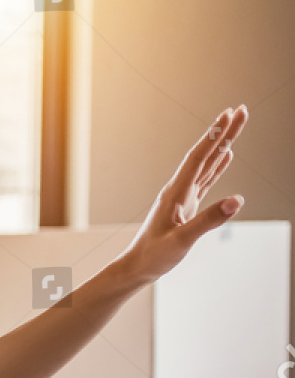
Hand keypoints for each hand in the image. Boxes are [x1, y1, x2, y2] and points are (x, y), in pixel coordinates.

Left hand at [118, 105, 247, 284]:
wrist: (137, 267)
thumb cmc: (154, 256)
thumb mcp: (181, 240)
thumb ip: (208, 221)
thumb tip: (237, 201)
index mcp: (175, 193)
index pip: (198, 158)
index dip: (215, 136)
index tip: (229, 115)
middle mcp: (179, 190)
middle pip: (206, 155)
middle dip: (224, 132)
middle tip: (241, 110)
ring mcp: (183, 197)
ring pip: (207, 165)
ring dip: (223, 145)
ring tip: (237, 126)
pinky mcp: (187, 206)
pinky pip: (205, 180)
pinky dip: (217, 166)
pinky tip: (225, 157)